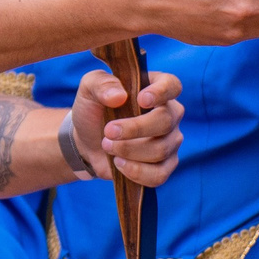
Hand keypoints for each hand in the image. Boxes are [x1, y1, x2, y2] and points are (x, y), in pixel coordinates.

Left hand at [70, 69, 183, 185]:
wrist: (87, 142)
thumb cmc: (93, 111)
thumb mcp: (89, 90)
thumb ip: (101, 85)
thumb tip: (119, 96)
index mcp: (154, 89)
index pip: (171, 85)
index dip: (161, 92)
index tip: (141, 100)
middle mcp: (169, 114)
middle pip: (165, 121)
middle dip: (134, 128)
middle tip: (108, 131)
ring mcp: (170, 141)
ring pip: (160, 149)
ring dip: (129, 150)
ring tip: (107, 146)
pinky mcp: (165, 166)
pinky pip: (159, 174)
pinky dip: (136, 171)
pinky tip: (119, 163)